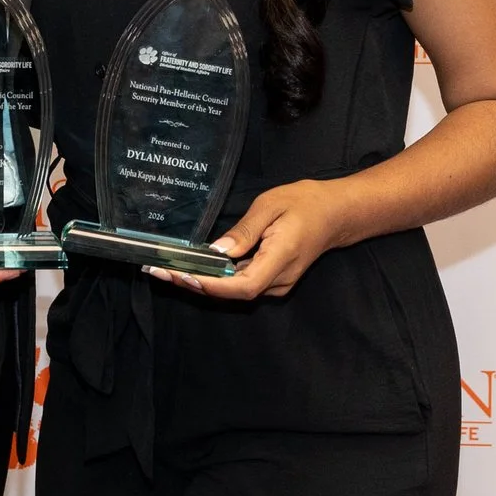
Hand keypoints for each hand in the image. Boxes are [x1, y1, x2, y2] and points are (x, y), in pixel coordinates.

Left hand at [149, 178, 350, 300]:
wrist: (336, 214)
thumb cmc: (305, 203)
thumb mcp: (271, 205)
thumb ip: (245, 231)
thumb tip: (218, 251)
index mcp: (279, 259)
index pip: (242, 286)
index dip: (211, 286)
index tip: (182, 274)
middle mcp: (278, 279)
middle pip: (233, 292)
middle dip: (195, 284)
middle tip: (159, 270)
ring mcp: (277, 283)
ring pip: (235, 290)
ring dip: (202, 282)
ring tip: (168, 269)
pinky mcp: (273, 279)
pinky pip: (241, 284)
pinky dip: (217, 278)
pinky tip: (195, 267)